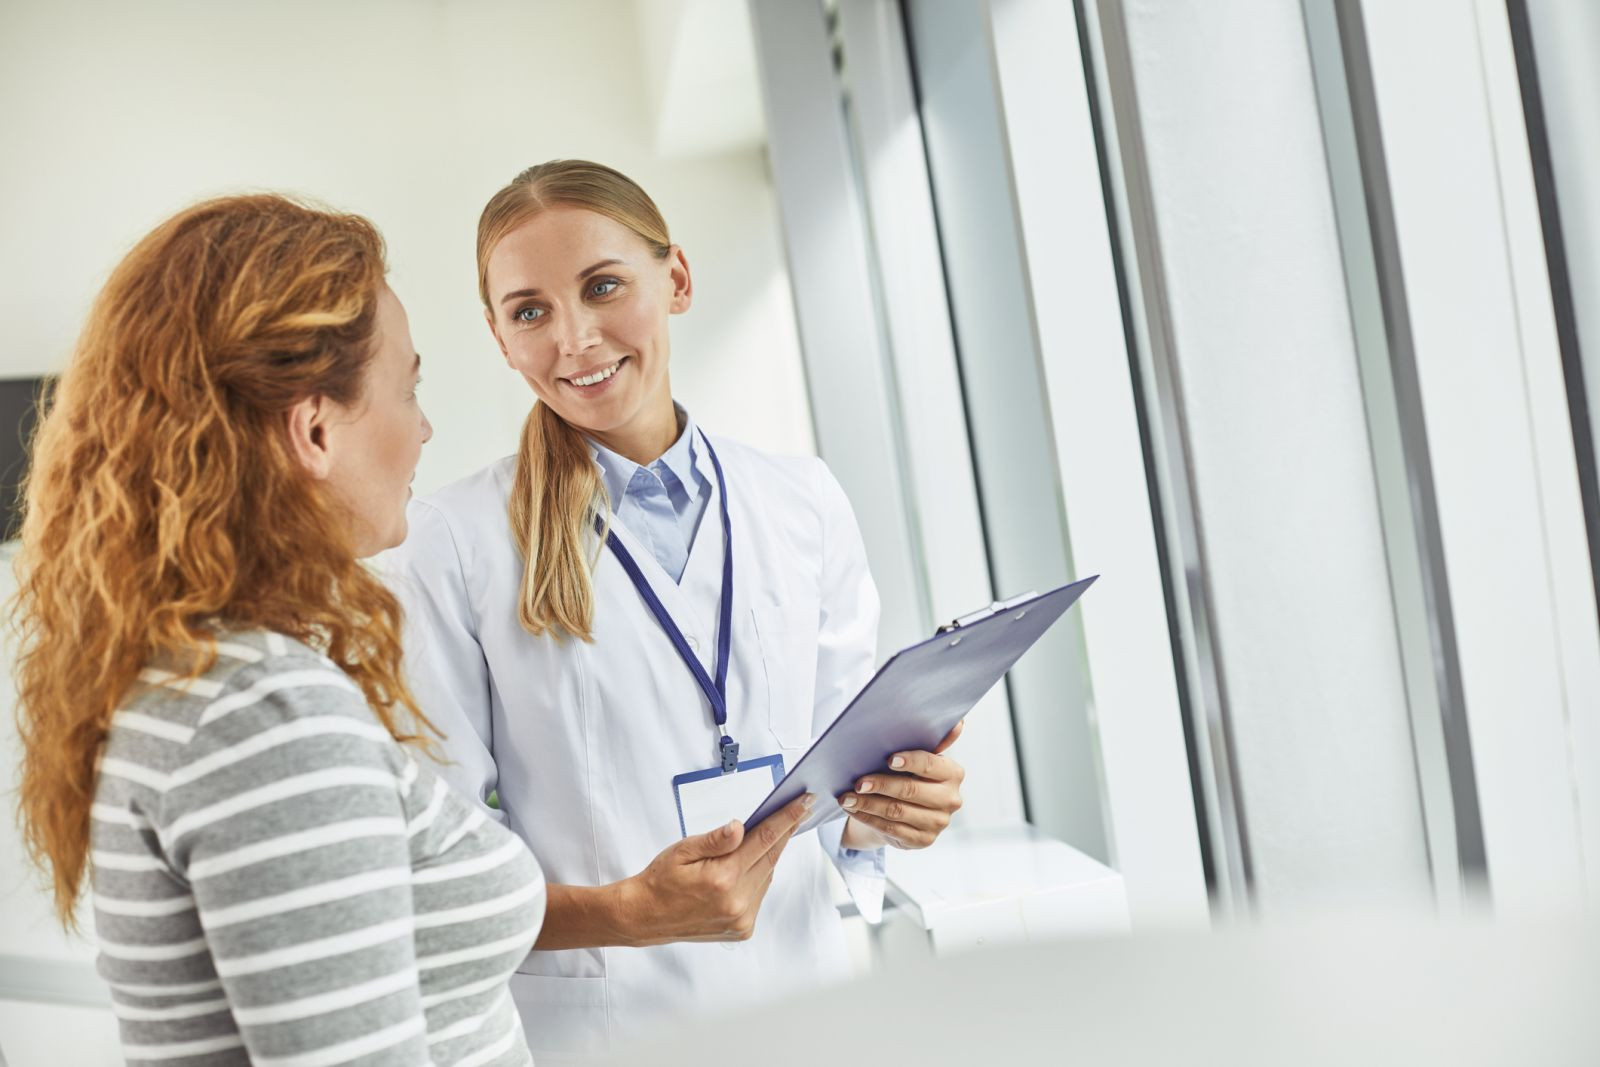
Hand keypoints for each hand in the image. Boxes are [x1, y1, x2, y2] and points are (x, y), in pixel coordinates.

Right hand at [618, 793, 813, 944]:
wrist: (645, 916)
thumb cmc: (661, 881)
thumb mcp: (682, 850)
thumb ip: (715, 839)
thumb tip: (740, 827)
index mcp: (722, 878)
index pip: (764, 840)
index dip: (787, 818)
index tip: (804, 802)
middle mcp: (737, 901)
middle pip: (771, 857)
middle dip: (783, 832)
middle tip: (796, 810)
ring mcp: (741, 918)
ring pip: (767, 875)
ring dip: (767, 856)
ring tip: (762, 839)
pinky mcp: (742, 928)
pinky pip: (760, 894)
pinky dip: (758, 877)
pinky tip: (746, 868)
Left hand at [839, 720, 964, 849]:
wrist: (907, 809)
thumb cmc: (911, 774)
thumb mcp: (919, 757)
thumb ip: (932, 741)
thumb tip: (958, 723)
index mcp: (953, 773)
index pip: (931, 764)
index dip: (910, 761)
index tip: (889, 759)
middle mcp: (950, 799)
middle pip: (911, 790)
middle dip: (881, 785)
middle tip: (858, 782)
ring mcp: (938, 823)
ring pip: (897, 812)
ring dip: (868, 804)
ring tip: (847, 798)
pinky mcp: (923, 840)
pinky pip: (891, 829)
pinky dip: (869, 819)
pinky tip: (854, 811)